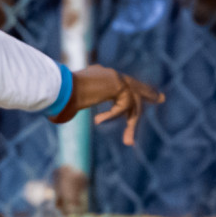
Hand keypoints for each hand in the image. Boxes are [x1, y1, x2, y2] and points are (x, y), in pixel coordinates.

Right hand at [46, 64, 164, 145]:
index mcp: (98, 75)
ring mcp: (116, 77)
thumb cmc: (60, 93)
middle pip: (134, 86)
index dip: (128, 91)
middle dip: (148, 93)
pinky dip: (111, 115)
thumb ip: (71, 104)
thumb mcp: (67, 100)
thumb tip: (55, 116)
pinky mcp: (119, 85)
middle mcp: (109, 74)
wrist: (64, 83)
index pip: (119, 83)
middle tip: (161, 98)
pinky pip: (121, 107)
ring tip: (128, 142)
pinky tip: (98, 120)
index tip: (135, 93)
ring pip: (132, 103)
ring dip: (130, 125)